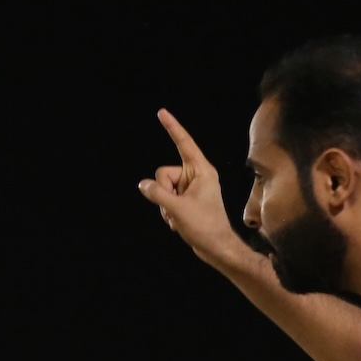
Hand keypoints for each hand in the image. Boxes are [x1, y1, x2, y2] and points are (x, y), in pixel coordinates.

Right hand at [136, 109, 248, 266]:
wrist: (217, 248)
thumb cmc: (205, 227)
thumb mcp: (178, 209)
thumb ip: (158, 194)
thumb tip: (143, 184)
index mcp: (201, 170)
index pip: (184, 143)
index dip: (172, 127)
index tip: (161, 112)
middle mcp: (196, 176)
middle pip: (164, 173)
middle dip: (163, 192)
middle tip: (176, 208)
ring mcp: (190, 188)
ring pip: (162, 188)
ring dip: (166, 206)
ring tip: (180, 218)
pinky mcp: (186, 200)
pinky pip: (166, 199)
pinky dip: (168, 212)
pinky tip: (179, 223)